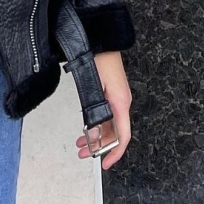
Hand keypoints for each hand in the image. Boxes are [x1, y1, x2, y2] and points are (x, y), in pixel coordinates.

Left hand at [75, 51, 132, 170]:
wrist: (101, 39)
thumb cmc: (99, 58)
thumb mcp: (95, 85)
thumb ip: (95, 108)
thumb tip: (94, 130)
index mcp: (121, 102)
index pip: (123, 136)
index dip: (115, 152)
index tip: (105, 163)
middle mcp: (122, 102)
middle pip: (114, 133)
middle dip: (99, 145)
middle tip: (83, 152)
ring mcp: (117, 98)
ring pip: (109, 125)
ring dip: (96, 135)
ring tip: (81, 142)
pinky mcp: (112, 93)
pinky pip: (107, 115)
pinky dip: (97, 124)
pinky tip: (87, 127)